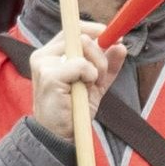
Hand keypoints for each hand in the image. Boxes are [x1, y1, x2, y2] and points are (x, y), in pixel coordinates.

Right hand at [21, 25, 120, 141]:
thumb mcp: (95, 83)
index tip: (111, 37)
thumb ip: (107, 64)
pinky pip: (81, 65)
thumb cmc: (74, 110)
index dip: (94, 30)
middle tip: (98, 76)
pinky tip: (82, 91)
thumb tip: (121, 45)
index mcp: (51, 54)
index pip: (73, 30)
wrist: (60, 135)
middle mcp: (44, 55)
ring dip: (96, 67)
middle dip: (100, 53)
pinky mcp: (49, 75)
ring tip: (88, 87)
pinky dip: (89, 76)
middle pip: (81, 35)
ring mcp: (44, 64)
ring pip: (83, 46)